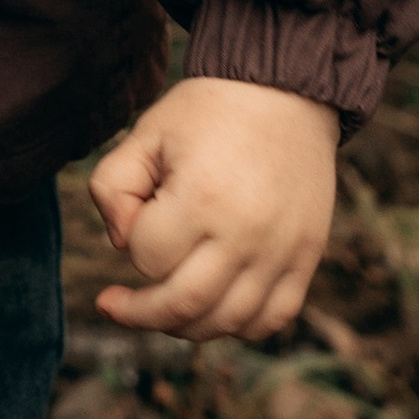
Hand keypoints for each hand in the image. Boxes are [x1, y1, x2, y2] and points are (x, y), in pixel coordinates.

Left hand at [88, 75, 338, 340]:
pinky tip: (215, 310)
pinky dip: (240, 325)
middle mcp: (245, 233)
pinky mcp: (306, 256)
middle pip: (182, 306)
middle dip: (139, 312)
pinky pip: (273, 318)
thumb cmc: (208, 112)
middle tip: (115, 304)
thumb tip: (120, 244)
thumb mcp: (146, 132)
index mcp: (201, 197)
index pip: (146, 256)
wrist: (286, 91)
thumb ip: (111, 186)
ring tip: (162, 308)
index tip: (138, 215)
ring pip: (226, 323)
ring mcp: (280, 251)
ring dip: (184, 326)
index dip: (131, 241)